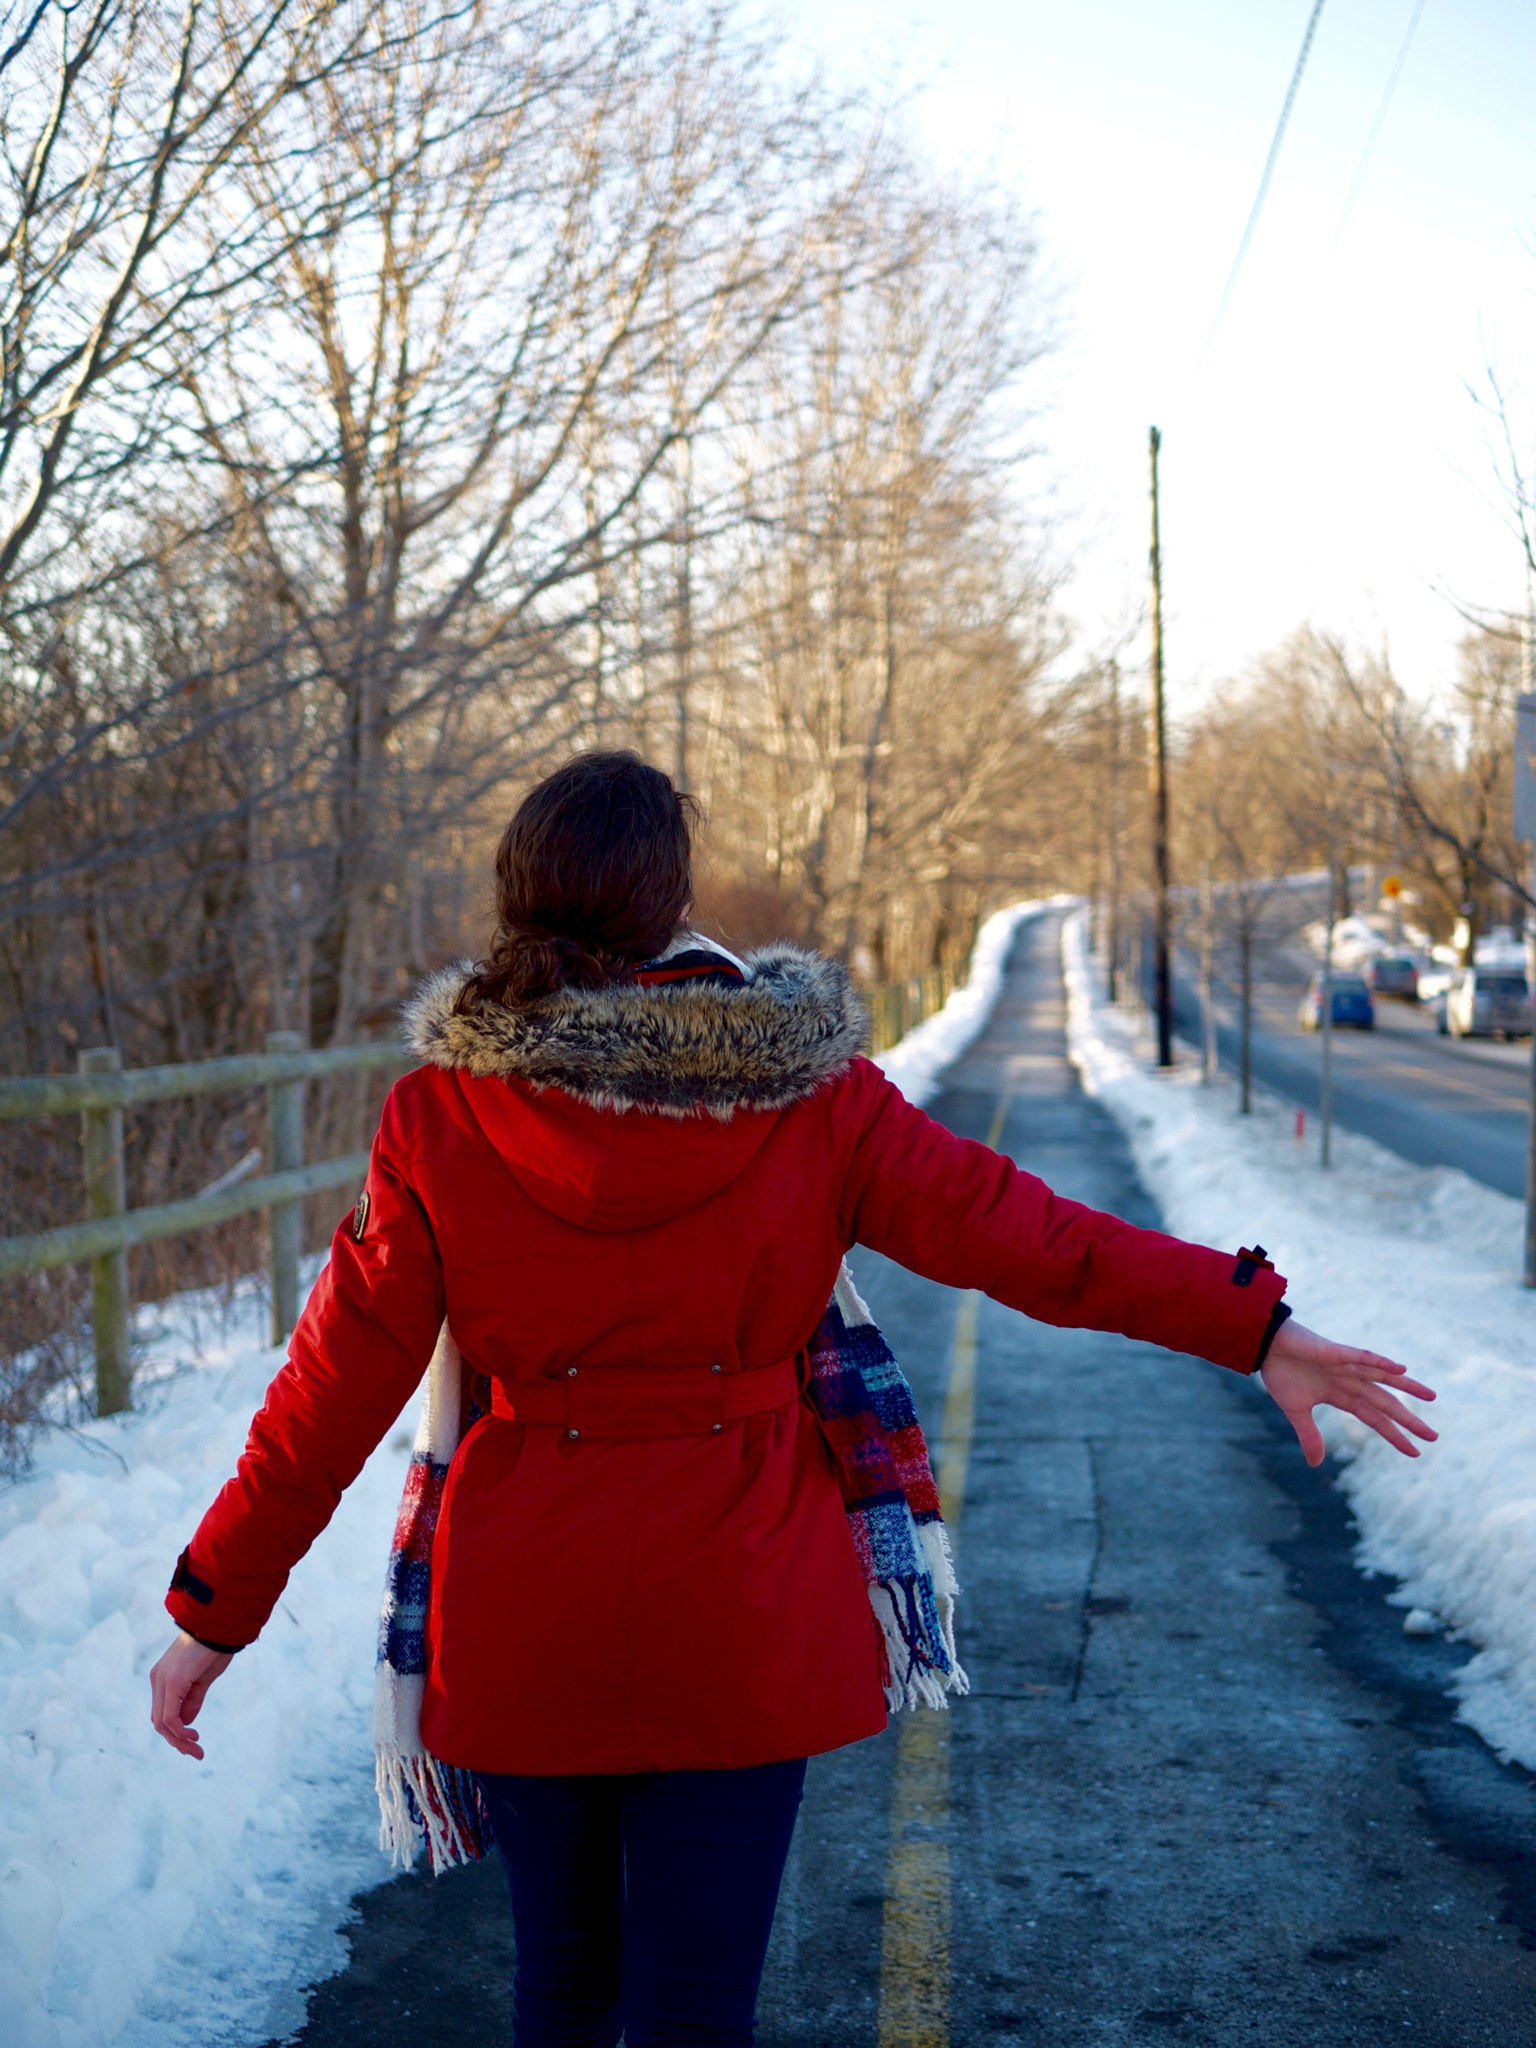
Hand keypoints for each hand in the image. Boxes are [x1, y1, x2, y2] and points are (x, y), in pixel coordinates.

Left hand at [150, 1631, 232, 1758]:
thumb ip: (192, 1700)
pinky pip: (169, 1717)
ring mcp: (163, 1680)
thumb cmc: (215, 1647)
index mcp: (163, 1677)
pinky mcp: (173, 1682)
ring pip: (161, 1723)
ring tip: (196, 1750)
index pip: (161, 1713)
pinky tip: (193, 1737)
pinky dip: (179, 1731)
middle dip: (176, 1741)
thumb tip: (186, 1723)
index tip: (194, 1740)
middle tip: (196, 1752)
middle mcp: (158, 1679)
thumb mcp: (203, 1679)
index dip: (175, 1731)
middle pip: (159, 1721)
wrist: (221, 1624)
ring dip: (178, 1741)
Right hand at [1260, 1319, 1436, 1467]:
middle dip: (1409, 1420)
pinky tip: (1400, 1368)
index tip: (1414, 1452)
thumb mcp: (1296, 1411)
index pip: (1375, 1419)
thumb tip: (1316, 1465)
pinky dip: (1381, 1363)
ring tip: (1432, 1396)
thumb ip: (1309, 1436)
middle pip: (1386, 1403)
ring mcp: (1346, 1366)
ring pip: (1384, 1378)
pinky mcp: (1336, 1352)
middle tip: (1433, 1437)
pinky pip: (1363, 1357)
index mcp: (1343, 1396)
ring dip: (1408, 1386)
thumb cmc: (1281, 1373)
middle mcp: (1351, 1381)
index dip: (1395, 1435)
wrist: (1265, 1346)